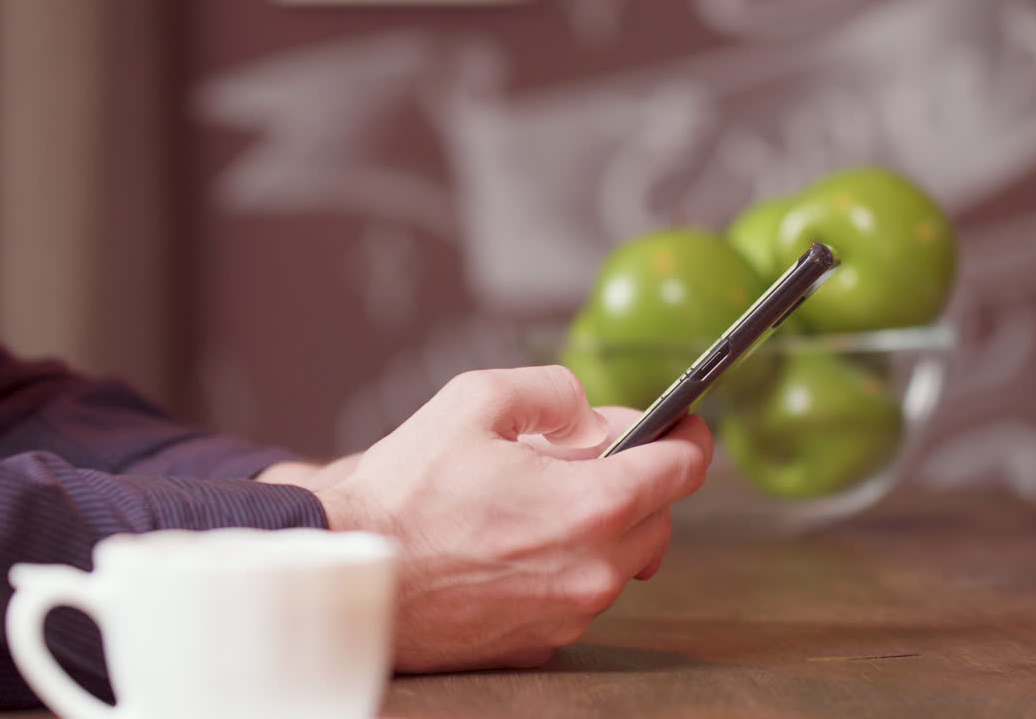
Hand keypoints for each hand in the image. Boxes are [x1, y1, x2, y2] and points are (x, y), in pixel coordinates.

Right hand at [281, 365, 712, 671]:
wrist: (349, 575)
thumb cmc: (401, 494)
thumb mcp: (475, 400)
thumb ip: (553, 391)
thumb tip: (591, 416)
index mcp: (592, 507)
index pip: (683, 467)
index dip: (686, 434)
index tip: (681, 424)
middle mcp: (593, 571)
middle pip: (659, 516)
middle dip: (631, 480)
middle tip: (573, 457)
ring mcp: (568, 615)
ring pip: (620, 558)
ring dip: (595, 524)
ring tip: (527, 501)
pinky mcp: (539, 644)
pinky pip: (577, 594)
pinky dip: (562, 565)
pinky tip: (509, 545)